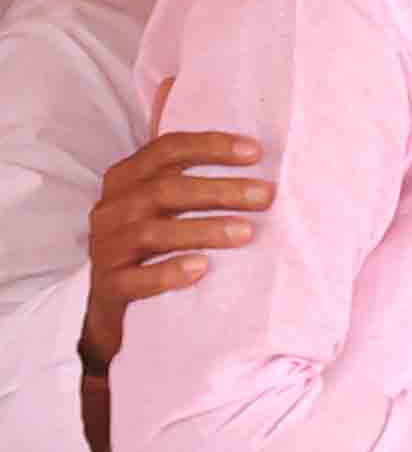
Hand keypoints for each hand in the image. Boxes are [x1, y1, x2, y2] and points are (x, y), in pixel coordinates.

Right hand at [79, 127, 268, 361]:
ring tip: (246, 232)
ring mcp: (106, 249)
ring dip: (204, 230)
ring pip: (152, 232)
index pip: (166, 150)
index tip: (256, 153)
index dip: (210, 146)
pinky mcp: (108, 287)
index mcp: (125, 181)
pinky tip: (202, 268)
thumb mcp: (165, 210)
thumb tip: (263, 171)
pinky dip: (170, 271)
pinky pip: (136, 278)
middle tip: (266, 196)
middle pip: (165, 190)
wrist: (116, 305)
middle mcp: (111, 210)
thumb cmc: (153, 247)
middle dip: (220, 190)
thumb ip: (196, 185)